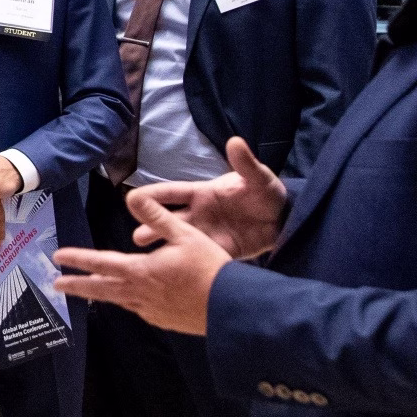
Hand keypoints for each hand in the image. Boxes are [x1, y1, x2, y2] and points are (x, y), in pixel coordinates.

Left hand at [55, 193, 231, 334]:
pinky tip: (131, 301)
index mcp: (141, 270)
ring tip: (89, 292)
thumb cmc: (209, 267)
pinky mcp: (164, 320)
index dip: (78, 259)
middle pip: (101, 289)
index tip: (58, 258)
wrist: (230, 307)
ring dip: (100, 295)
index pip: (101, 263)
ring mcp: (151, 310)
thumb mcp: (184, 234)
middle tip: (57, 285)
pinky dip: (128, 303)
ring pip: (118, 301)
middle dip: (77, 286)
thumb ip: (157, 216)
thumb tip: (132, 196)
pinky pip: (139, 310)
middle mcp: (140, 292)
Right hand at [127, 136, 288, 260]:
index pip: (173, 193)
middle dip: (152, 227)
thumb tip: (235, 141)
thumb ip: (245, 163)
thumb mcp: (259, 178)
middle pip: (170, 220)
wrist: (283, 220)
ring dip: (164, 249)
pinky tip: (172, 274)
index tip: (133, 198)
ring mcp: (207, 235)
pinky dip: (185, 266)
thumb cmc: (266, 193)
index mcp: (203, 194)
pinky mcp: (218, 252)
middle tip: (137, 238)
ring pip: (179, 242)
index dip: (154, 195)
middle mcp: (199, 215)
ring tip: (147, 259)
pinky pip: (199, 259)